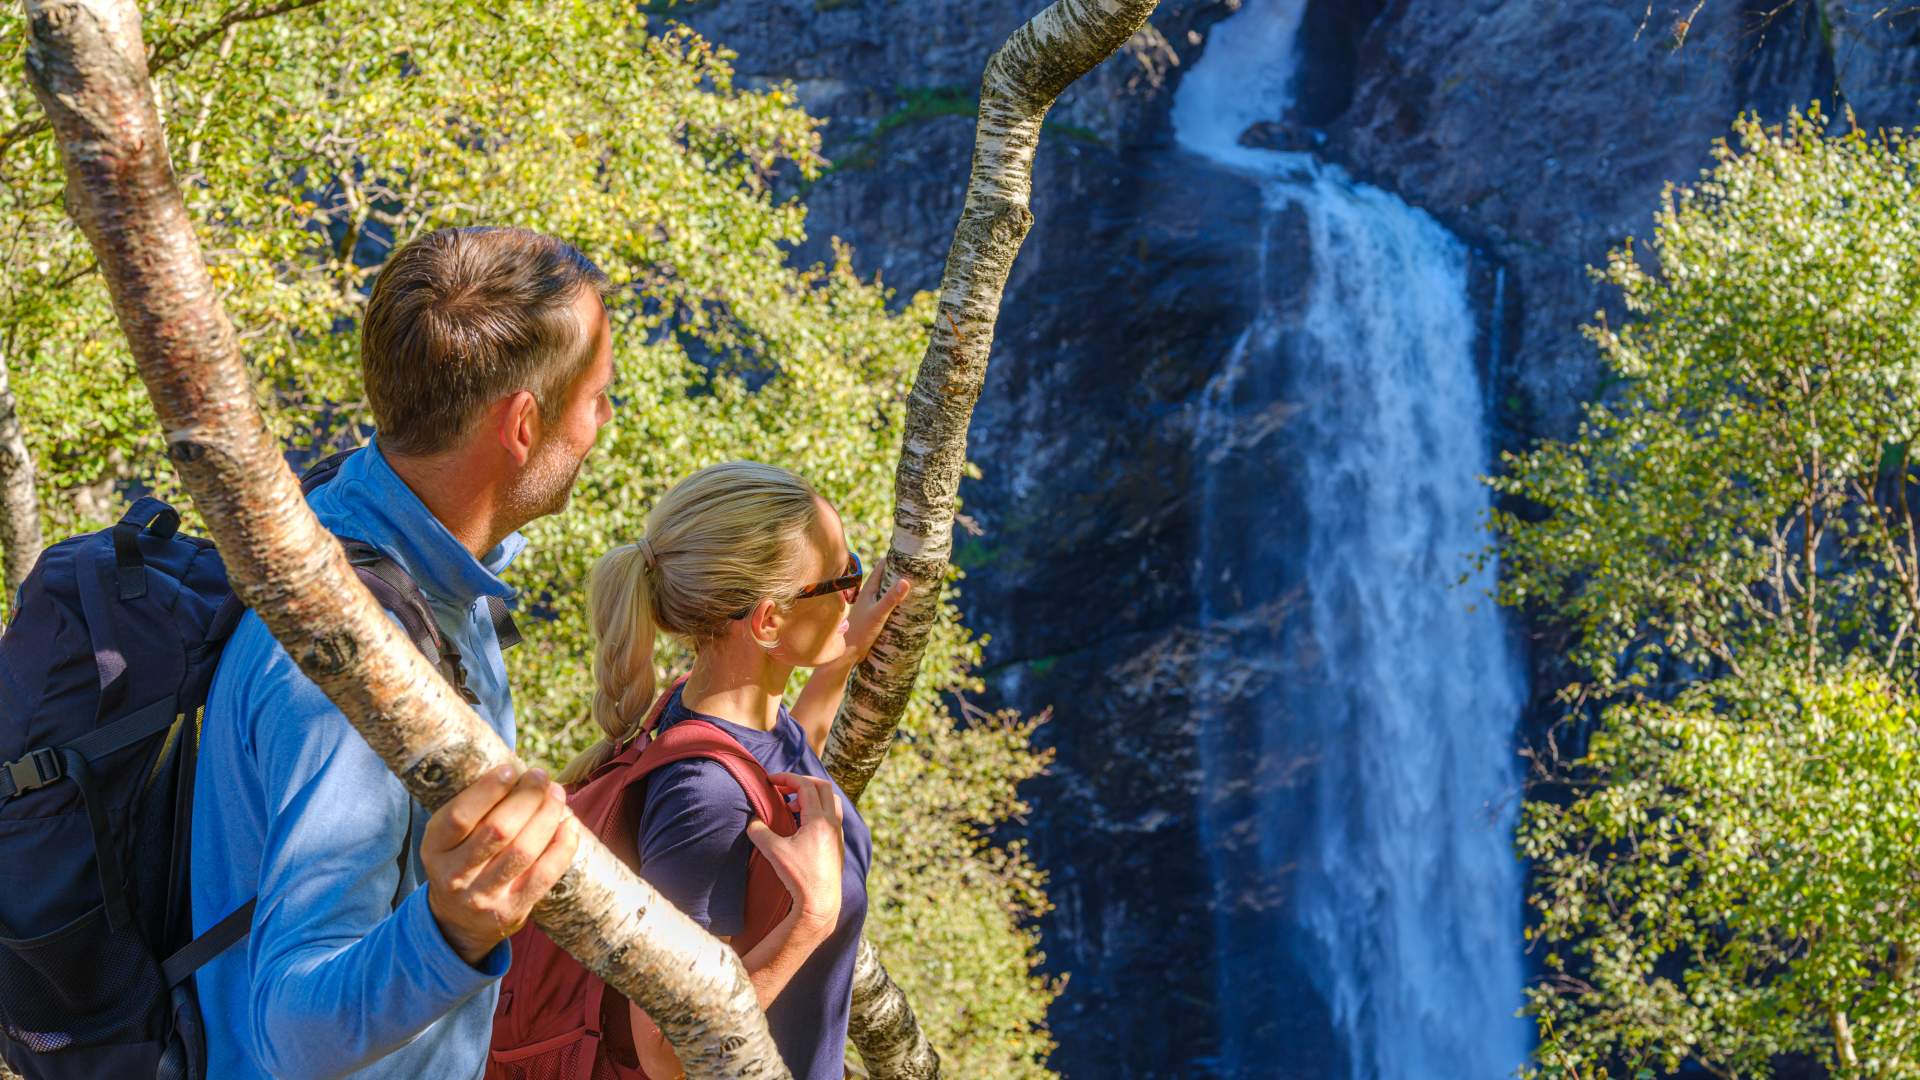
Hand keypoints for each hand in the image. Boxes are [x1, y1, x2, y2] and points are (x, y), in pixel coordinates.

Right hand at [422, 764, 579, 966]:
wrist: (459, 922)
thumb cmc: (462, 861)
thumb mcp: (450, 838)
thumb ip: (475, 809)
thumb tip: (520, 772)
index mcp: (435, 849)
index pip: (459, 817)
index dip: (488, 790)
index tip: (511, 769)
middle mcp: (455, 875)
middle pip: (498, 830)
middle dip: (526, 797)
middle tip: (541, 777)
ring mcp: (484, 896)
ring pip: (524, 850)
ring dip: (547, 816)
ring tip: (557, 794)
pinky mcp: (512, 910)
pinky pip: (544, 874)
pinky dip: (562, 846)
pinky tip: (569, 825)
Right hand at [744, 773, 845, 938]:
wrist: (820, 903)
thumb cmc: (798, 877)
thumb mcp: (773, 852)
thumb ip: (759, 832)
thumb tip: (752, 821)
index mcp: (819, 820)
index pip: (805, 786)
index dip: (787, 778)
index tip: (771, 780)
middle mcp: (833, 823)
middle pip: (823, 787)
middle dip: (802, 782)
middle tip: (783, 787)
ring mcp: (838, 834)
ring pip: (831, 801)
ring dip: (812, 796)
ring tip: (792, 806)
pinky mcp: (838, 845)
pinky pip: (832, 816)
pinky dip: (817, 810)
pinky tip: (802, 824)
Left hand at [839, 557, 910, 665]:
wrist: (847, 652)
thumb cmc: (860, 631)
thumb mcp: (879, 613)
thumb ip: (891, 598)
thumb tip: (905, 581)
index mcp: (869, 589)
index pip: (883, 566)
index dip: (895, 559)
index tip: (910, 553)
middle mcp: (869, 594)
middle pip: (886, 577)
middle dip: (900, 572)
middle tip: (919, 568)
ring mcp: (872, 605)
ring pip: (887, 591)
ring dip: (899, 587)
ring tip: (917, 584)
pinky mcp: (874, 617)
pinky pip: (888, 604)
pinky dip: (897, 601)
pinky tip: (906, 606)